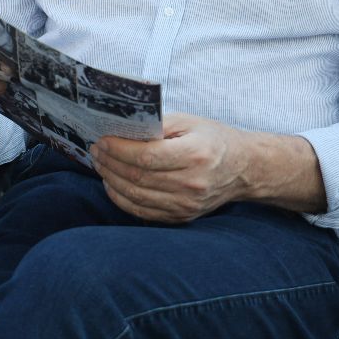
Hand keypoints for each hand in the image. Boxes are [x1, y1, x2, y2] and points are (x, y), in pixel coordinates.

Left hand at [89, 113, 251, 224]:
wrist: (244, 168)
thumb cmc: (214, 139)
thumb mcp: (189, 121)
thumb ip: (157, 125)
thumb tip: (122, 129)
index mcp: (195, 155)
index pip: (146, 157)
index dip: (118, 150)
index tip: (102, 140)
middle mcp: (192, 184)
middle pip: (138, 177)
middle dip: (110, 163)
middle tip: (95, 150)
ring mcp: (187, 205)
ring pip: (136, 197)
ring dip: (111, 180)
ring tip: (100, 164)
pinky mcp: (182, 217)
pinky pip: (143, 212)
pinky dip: (122, 199)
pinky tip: (112, 184)